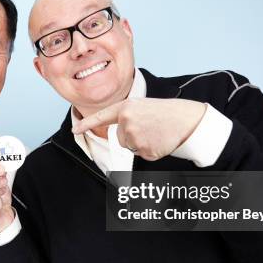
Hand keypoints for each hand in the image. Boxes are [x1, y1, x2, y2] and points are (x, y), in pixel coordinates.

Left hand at [72, 98, 205, 160]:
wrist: (187, 119)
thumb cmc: (165, 113)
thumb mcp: (142, 107)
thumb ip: (126, 116)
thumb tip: (119, 134)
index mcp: (125, 107)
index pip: (101, 117)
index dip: (86, 124)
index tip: (75, 130)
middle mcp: (126, 121)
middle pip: (120, 139)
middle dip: (132, 137)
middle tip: (150, 128)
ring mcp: (134, 136)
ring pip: (130, 148)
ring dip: (141, 144)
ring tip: (156, 133)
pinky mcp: (144, 150)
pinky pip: (142, 155)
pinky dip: (151, 151)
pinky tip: (160, 141)